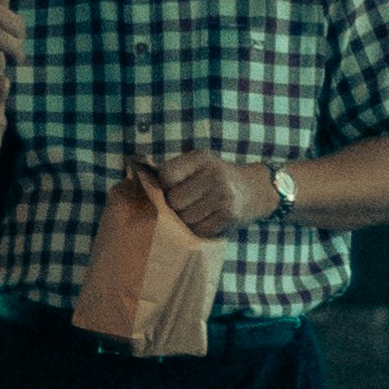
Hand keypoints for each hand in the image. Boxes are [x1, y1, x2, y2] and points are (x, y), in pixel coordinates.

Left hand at [154, 151, 277, 237]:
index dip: (164, 187)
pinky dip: (198, 230)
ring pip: (185, 218)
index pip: (166, 176)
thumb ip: (173, 172)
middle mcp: (213, 174)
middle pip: (174, 201)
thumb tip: (134, 182)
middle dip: (174, 207)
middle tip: (184, 205)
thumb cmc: (214, 179)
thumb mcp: (198, 165)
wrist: (254, 190)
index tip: (171, 190)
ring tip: (195, 213)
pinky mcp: (229, 215)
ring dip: (185, 221)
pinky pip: (199, 230)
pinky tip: (205, 221)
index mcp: (200, 158)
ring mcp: (222, 196)